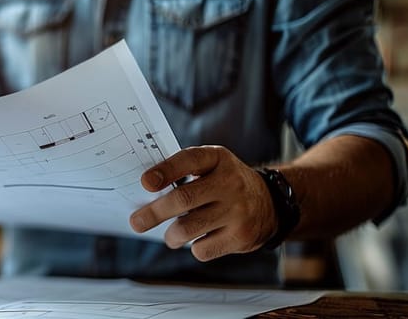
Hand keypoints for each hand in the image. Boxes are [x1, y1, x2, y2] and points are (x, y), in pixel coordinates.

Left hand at [129, 146, 277, 261]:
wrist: (270, 203)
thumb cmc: (225, 184)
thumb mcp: (212, 167)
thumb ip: (183, 173)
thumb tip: (144, 196)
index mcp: (218, 158)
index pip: (189, 159)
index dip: (166, 171)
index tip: (145, 183)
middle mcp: (230, 182)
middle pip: (183, 199)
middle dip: (154, 213)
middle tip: (136, 222)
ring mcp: (238, 211)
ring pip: (188, 228)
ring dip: (171, 235)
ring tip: (171, 235)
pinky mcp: (241, 236)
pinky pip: (202, 249)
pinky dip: (193, 247)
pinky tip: (200, 239)